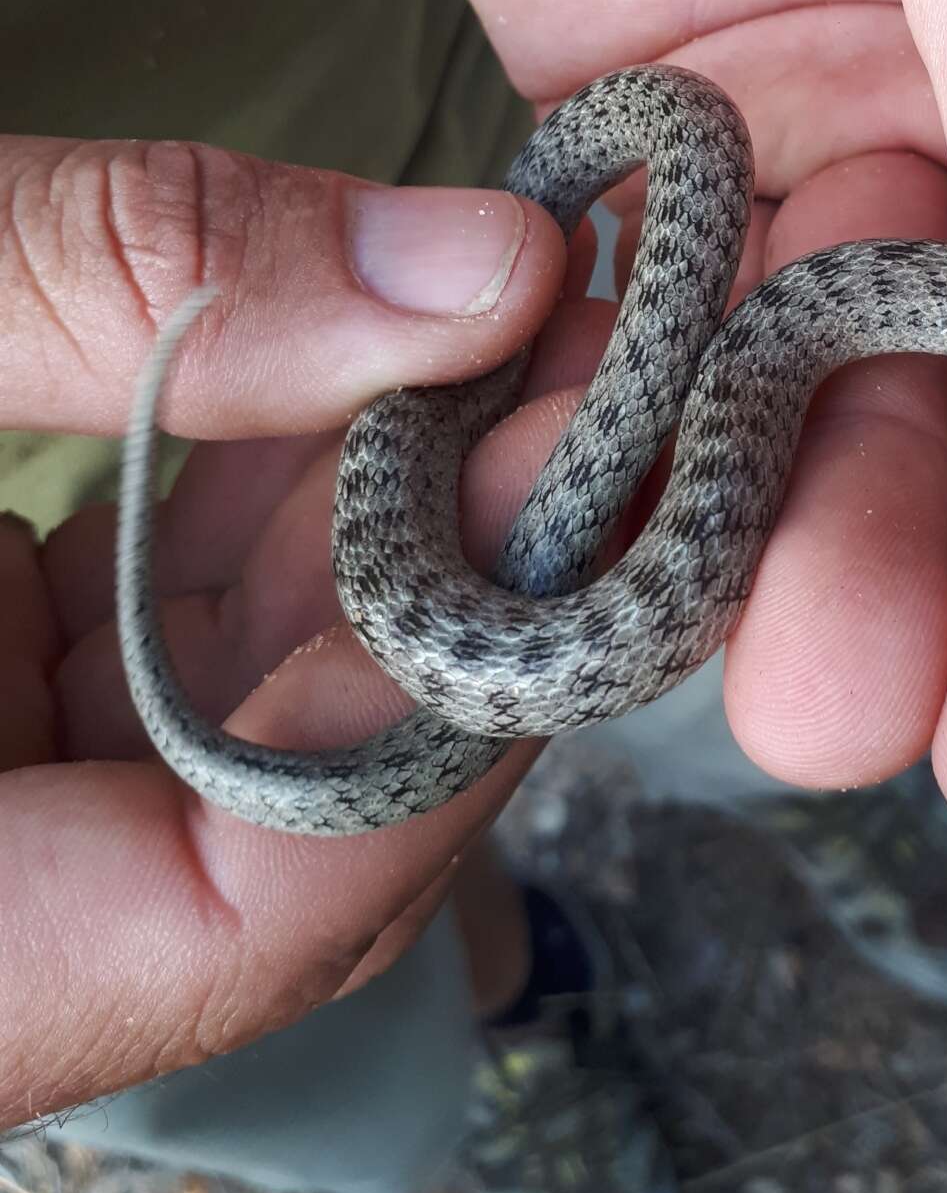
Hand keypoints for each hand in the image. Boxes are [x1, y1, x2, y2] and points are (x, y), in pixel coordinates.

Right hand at [0, 134, 568, 1128]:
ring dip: (356, 545)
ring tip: (484, 355)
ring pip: (212, 738)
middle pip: (260, 835)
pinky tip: (340, 383)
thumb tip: (480, 262)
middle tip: (570, 385)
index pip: (225, 929)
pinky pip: (129, 665)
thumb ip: (131, 281)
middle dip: (428, 602)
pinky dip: (244, 525)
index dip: (429, 724)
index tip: (557, 493)